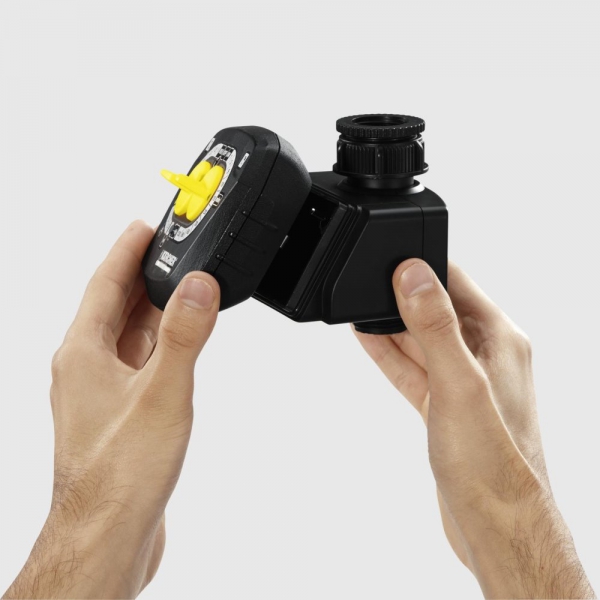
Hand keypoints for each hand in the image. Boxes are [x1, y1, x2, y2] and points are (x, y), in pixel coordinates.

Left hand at [4, 221, 219, 598]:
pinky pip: (139, 361)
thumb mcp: (162, 396)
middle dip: (143, 272)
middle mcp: (87, 368)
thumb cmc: (121, 476)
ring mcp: (102, 392)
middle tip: (171, 247)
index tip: (148, 224)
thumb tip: (198, 284)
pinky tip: (177, 344)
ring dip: (153, 307)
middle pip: (115, 304)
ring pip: (128, 334)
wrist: (108, 538)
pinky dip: (159, 342)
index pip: (105, 282)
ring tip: (179, 285)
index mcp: (83, 354)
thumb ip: (184, 337)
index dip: (127, 249)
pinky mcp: (119, 414)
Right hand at [355, 260, 594, 598]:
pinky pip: (413, 368)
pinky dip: (390, 353)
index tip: (390, 252)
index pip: (457, 281)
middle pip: (435, 308)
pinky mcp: (446, 406)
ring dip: (391, 322)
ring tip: (360, 303)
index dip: (422, 264)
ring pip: (420, 339)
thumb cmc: (492, 464)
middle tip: (365, 277)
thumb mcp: (458, 384)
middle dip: (400, 293)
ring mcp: (463, 381)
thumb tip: (413, 275)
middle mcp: (484, 355)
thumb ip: (435, 327)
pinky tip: (369, 339)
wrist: (494, 525)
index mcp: (498, 338)